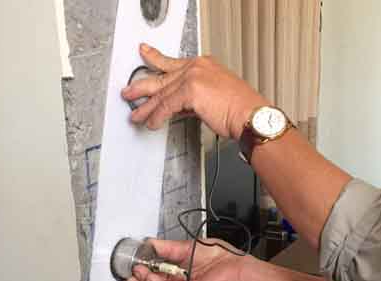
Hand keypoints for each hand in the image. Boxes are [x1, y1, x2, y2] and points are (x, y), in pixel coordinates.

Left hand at [121, 44, 268, 136]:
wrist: (251, 116)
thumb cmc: (241, 110)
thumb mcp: (216, 98)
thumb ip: (195, 99)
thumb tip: (182, 108)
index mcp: (204, 65)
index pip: (174, 64)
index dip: (157, 61)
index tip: (147, 55)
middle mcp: (197, 67)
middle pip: (163, 76)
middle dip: (143, 86)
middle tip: (129, 91)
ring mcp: (193, 77)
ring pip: (162, 93)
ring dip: (146, 107)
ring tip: (136, 114)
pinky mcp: (190, 91)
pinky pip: (166, 106)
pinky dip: (157, 117)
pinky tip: (152, 123)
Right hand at [124, 238, 247, 280]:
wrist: (236, 266)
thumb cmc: (219, 257)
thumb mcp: (185, 247)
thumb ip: (165, 248)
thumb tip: (148, 243)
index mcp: (178, 272)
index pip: (155, 275)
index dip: (142, 271)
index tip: (131, 263)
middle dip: (138, 280)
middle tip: (127, 272)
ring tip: (135, 272)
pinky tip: (148, 275)